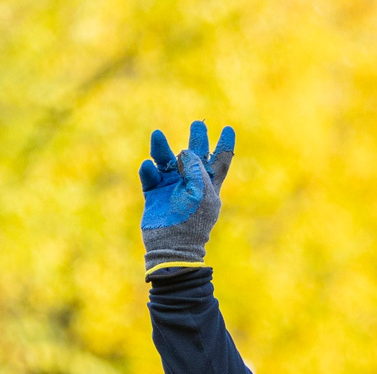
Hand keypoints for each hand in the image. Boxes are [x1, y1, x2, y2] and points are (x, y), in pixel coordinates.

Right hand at [141, 120, 235, 274]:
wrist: (172, 246)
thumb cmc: (192, 221)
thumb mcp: (200, 192)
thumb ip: (195, 168)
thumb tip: (185, 152)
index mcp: (209, 185)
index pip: (220, 161)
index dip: (224, 144)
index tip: (228, 128)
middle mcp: (191, 183)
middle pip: (194, 156)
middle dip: (197, 139)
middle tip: (198, 124)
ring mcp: (171, 188)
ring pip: (167, 162)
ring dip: (161, 148)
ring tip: (157, 135)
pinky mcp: (154, 195)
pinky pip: (150, 176)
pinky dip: (148, 169)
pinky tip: (148, 166)